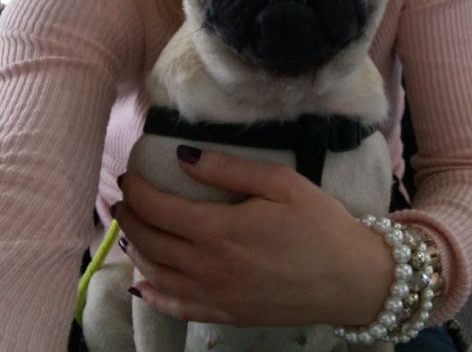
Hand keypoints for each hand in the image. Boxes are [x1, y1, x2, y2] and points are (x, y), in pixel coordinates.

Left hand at [114, 148, 393, 327]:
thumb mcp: (281, 183)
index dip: (137, 192)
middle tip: (120, 198)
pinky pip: (178, 308)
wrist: (352, 279)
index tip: (128, 175)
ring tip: (128, 228)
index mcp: (221, 231)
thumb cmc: (320, 223)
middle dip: (129, 217)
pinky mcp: (228, 315)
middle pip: (151, 242)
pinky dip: (154, 294)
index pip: (160, 210)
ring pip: (158, 275)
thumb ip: (228, 169)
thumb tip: (182, 156)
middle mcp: (210, 268)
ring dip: (136, 250)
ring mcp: (217, 297)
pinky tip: (144, 283)